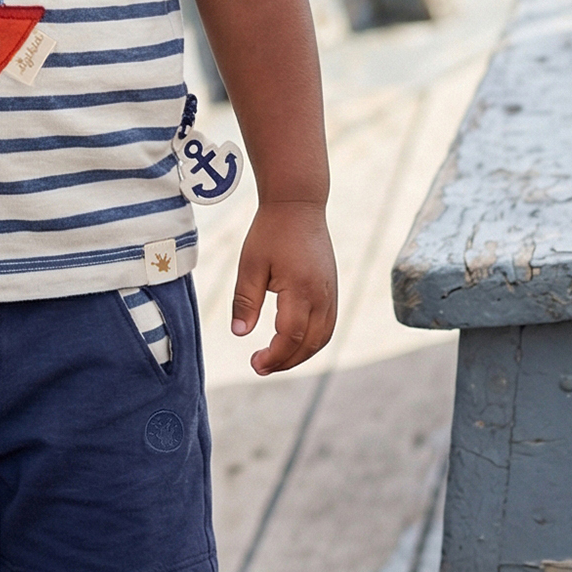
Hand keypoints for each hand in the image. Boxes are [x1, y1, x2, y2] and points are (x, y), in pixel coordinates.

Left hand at [230, 199, 335, 374]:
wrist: (298, 205)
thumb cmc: (271, 232)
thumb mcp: (250, 265)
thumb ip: (245, 301)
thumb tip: (239, 334)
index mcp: (301, 289)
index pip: (290, 337)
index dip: (274, 356)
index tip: (254, 363)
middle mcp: (322, 295)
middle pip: (309, 344)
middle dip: (285, 361)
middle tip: (259, 366)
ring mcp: (331, 293)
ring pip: (322, 338)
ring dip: (300, 354)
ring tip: (275, 359)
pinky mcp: (332, 289)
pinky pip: (327, 325)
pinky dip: (311, 341)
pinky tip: (292, 342)